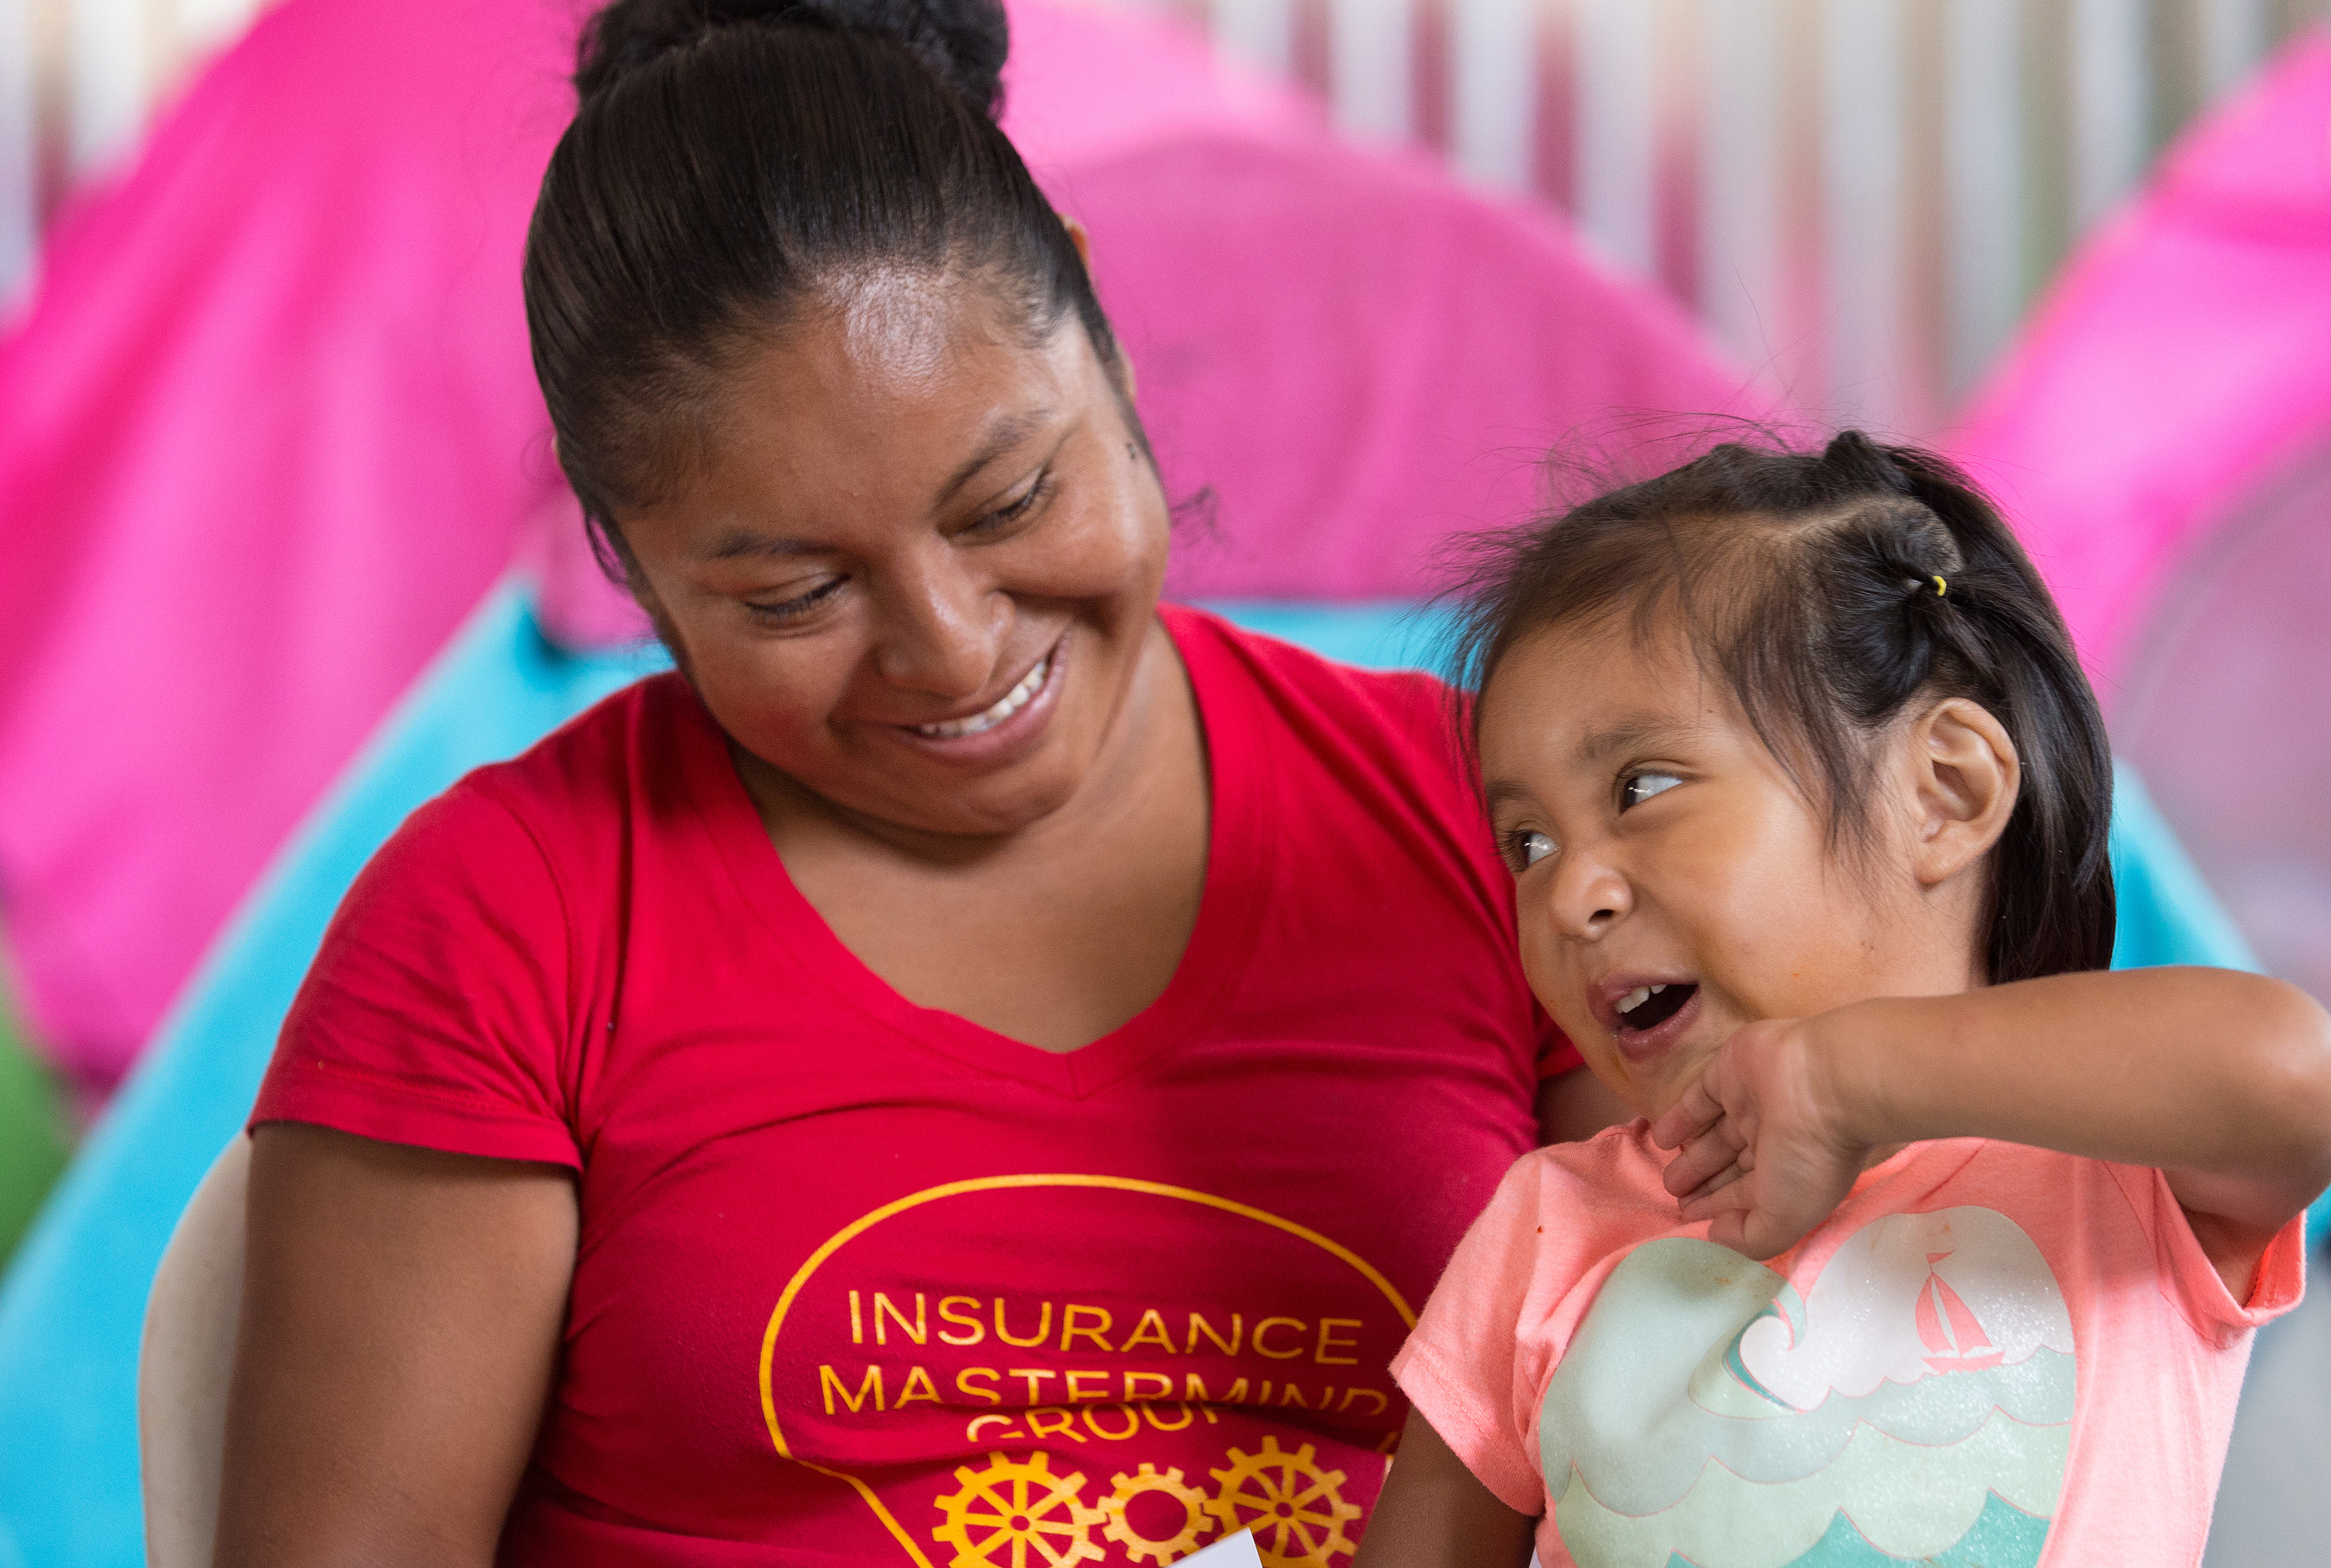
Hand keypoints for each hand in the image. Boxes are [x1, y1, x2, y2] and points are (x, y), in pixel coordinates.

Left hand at [1649, 1017, 1870, 1259]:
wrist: (1822, 1083)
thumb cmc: (1808, 1158)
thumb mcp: (1783, 1217)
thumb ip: (1749, 1236)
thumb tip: (1715, 1234)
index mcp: (1793, 1174)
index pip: (1749, 1196)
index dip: (1721, 1208)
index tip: (1691, 1219)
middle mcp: (1773, 1140)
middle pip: (1731, 1167)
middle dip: (1707, 1185)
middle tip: (1676, 1199)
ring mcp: (1751, 1104)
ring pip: (1715, 1137)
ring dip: (1692, 1159)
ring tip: (1668, 1181)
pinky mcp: (1729, 1072)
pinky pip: (1699, 1101)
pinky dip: (1680, 1120)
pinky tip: (1660, 1138)